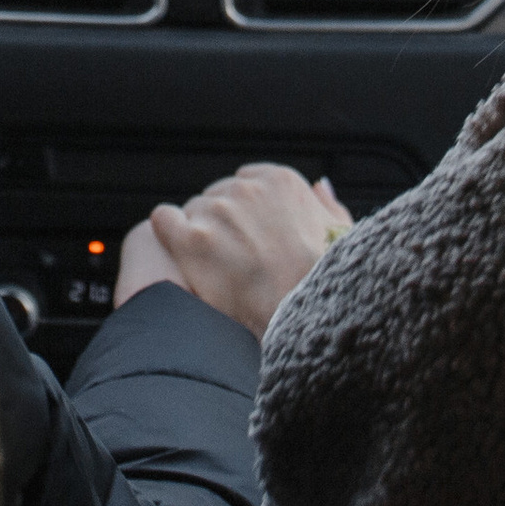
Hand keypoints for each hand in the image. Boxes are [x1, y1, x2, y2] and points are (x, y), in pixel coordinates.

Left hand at [112, 166, 352, 338]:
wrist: (299, 324)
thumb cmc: (321, 286)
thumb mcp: (340, 239)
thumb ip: (328, 207)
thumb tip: (319, 184)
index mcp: (281, 182)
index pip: (244, 184)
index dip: (244, 215)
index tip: (249, 241)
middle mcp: (248, 190)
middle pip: (218, 197)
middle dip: (221, 224)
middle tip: (232, 260)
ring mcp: (219, 213)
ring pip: (193, 211)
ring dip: (199, 235)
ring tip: (215, 268)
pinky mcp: (193, 239)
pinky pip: (164, 219)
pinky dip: (168, 233)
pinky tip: (180, 253)